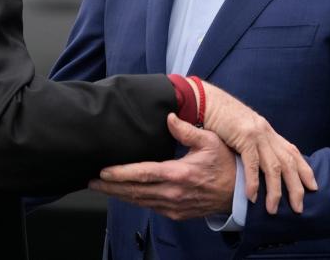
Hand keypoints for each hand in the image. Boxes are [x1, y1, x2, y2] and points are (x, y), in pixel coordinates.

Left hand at [88, 113, 235, 219]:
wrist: (238, 194)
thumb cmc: (225, 164)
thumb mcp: (210, 141)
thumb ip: (187, 130)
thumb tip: (169, 117)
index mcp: (179, 174)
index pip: (143, 174)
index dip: (121, 174)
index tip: (103, 171)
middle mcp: (173, 193)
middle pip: (134, 191)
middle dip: (110, 186)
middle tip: (91, 180)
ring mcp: (174, 206)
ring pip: (139, 201)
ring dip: (118, 194)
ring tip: (100, 187)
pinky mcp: (176, 213)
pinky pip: (149, 207)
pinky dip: (134, 200)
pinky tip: (123, 194)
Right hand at [200, 81, 317, 213]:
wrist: (207, 101)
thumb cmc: (221, 118)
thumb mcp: (242, 130)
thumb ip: (252, 144)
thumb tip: (257, 164)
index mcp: (268, 131)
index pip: (292, 152)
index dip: (305, 169)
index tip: (313, 186)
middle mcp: (266, 132)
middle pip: (288, 163)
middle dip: (296, 187)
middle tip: (299, 208)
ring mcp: (256, 134)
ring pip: (273, 167)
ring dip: (275, 191)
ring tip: (273, 209)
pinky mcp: (243, 136)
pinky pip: (252, 163)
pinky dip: (253, 181)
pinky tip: (252, 196)